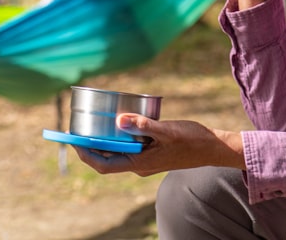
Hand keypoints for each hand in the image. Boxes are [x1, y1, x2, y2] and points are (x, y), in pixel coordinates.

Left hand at [74, 115, 244, 176]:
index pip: (104, 165)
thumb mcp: (167, 130)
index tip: (73, 141)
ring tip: (89, 124)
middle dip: (89, 145)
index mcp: (140, 164)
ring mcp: (144, 158)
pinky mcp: (149, 150)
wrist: (212, 147)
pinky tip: (115, 120)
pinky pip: (127, 145)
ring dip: (102, 140)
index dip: (86, 154)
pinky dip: (117, 135)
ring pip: (116, 151)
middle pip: (107, 158)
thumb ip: (143, 125)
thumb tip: (119, 120)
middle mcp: (139, 164)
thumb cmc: (192, 140)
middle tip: (75, 129)